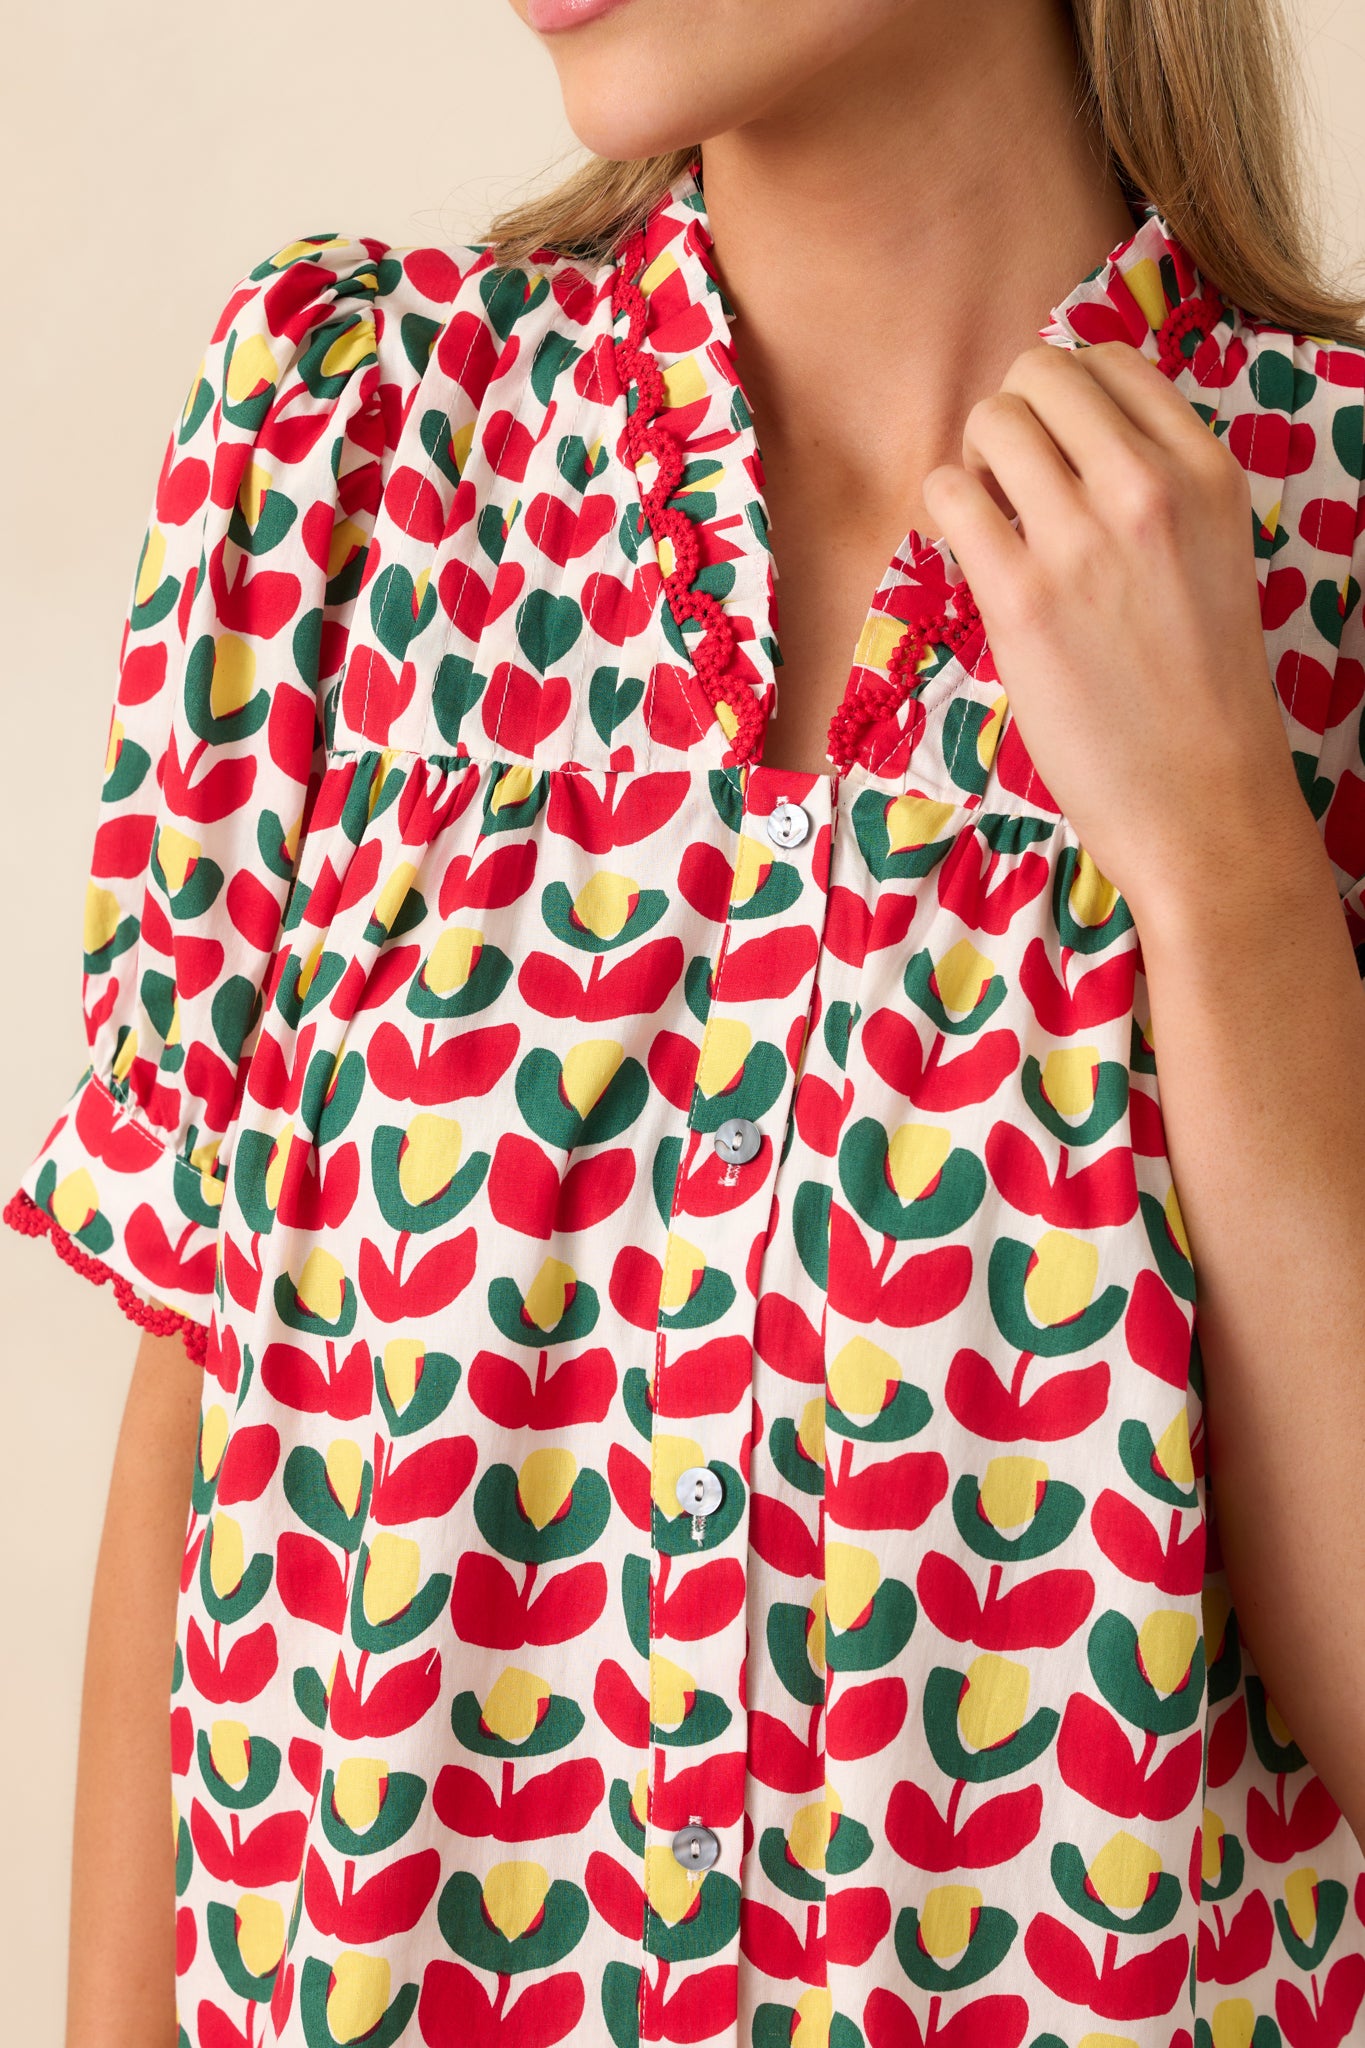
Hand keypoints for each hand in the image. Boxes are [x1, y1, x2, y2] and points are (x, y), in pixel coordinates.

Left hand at [919, 340, 1309, 925]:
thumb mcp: (1213, 555)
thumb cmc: (1198, 688)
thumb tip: (1069, 436)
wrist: (1202, 797)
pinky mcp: (1022, 598)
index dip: (1065, 398)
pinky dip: (944, 510)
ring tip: (988, 514)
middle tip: (1009, 480)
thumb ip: (1158, 487)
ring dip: (972, 457)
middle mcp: (1149, 488)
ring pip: (991, 420)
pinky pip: (948, 495)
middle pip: (1042, 372)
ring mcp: (1083, 541)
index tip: (1055, 451)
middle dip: (1010, 415)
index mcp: (1207, 471)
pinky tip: (969, 553)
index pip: (1113, 363)